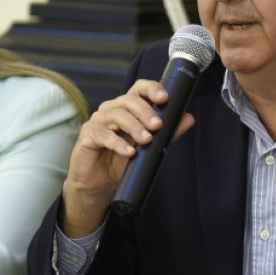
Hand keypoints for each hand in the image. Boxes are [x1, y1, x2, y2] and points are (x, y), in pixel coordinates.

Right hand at [61, 79, 194, 236]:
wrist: (100, 185)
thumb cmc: (122, 162)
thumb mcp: (150, 148)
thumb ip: (168, 133)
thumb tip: (188, 118)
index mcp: (127, 108)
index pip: (139, 89)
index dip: (151, 89)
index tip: (164, 98)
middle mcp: (112, 110)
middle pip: (128, 101)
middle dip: (145, 111)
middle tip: (158, 126)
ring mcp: (98, 121)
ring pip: (116, 115)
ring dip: (134, 127)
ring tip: (146, 140)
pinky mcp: (87, 136)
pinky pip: (102, 135)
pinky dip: (117, 143)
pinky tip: (129, 152)